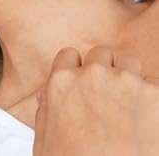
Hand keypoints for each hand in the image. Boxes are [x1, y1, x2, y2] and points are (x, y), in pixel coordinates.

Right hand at [34, 46, 158, 155]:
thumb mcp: (45, 140)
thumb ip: (45, 111)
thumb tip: (46, 97)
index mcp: (62, 83)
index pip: (69, 54)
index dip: (76, 68)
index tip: (81, 82)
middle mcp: (93, 76)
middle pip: (100, 54)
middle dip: (103, 70)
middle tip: (106, 95)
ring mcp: (126, 83)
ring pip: (128, 62)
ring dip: (127, 78)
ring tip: (128, 103)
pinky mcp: (155, 97)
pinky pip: (154, 83)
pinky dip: (152, 97)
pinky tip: (145, 118)